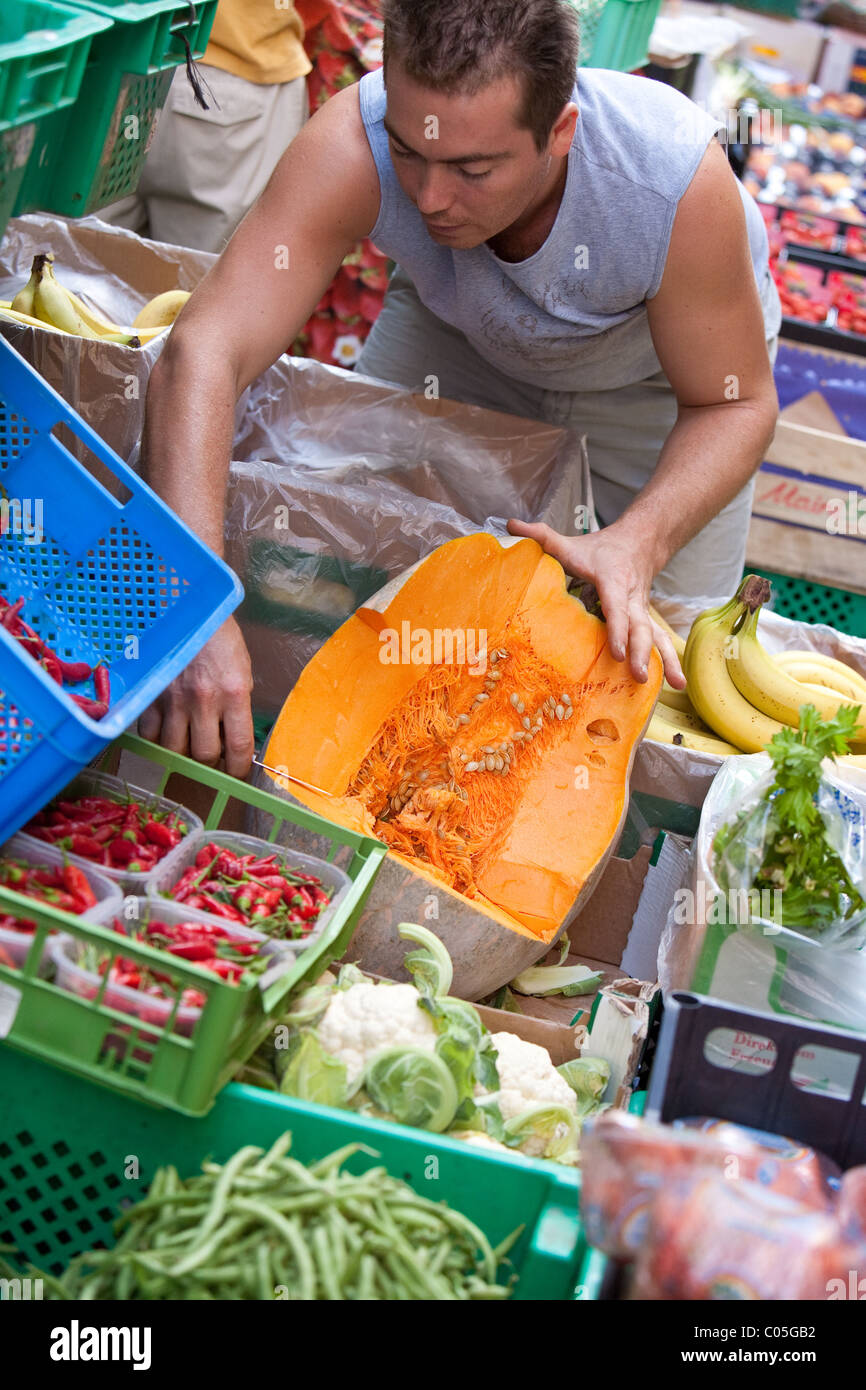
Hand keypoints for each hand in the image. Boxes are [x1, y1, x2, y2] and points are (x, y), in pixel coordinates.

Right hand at [139, 616, 254, 776]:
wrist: (184, 606)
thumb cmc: (218, 636)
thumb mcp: (241, 669)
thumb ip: (238, 705)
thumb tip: (233, 739)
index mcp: (234, 693)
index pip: (239, 747)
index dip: (238, 769)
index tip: (236, 772)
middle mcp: (203, 700)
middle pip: (204, 755)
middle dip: (210, 761)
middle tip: (211, 752)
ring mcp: (173, 700)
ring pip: (174, 750)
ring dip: (183, 753)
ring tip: (188, 743)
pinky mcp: (150, 695)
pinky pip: (149, 734)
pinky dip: (157, 739)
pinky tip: (165, 730)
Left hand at [507, 519, 684, 686]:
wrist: (638, 542)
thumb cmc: (599, 550)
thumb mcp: (571, 542)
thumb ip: (541, 536)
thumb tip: (509, 523)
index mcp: (614, 581)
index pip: (617, 607)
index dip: (618, 629)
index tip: (618, 653)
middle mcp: (633, 599)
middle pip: (641, 626)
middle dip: (641, 652)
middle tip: (638, 676)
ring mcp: (643, 611)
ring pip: (657, 635)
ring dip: (665, 660)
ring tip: (675, 685)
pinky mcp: (646, 620)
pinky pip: (659, 641)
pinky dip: (669, 661)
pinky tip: (676, 683)